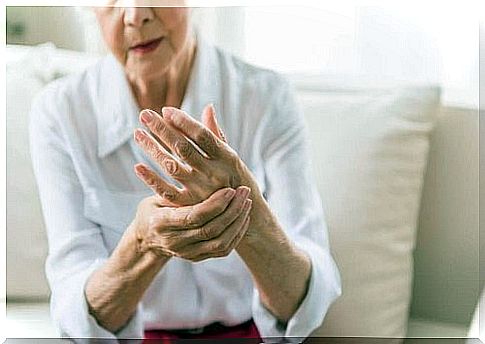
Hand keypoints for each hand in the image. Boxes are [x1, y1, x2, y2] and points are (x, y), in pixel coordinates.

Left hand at [133, 105, 260, 207]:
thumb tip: (208, 107)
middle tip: (144, 114)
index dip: (184, 121)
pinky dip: (151, 180)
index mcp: (226, 157)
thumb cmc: (235, 178)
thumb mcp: (230, 156)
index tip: (166, 110)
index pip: (202, 135)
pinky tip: (138, 166)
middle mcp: (214, 173)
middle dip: (162, 129)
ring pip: (171, 165)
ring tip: (137, 133)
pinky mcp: (190, 205)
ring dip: (152, 148)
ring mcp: (201, 190)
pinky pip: (167, 192)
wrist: (243, 212)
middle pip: (183, 148)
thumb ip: (216, 133)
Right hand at [133, 186, 251, 261]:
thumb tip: (190, 165)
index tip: (230, 189)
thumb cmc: (152, 210)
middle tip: (244, 191)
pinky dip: (236, 233)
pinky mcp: (198, 258)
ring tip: (247, 202)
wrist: (147, 240)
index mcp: (162, 223)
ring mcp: (188, 253)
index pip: (194, 216)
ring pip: (221, 242)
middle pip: (211, 229)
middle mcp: (175, 242)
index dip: (215, 204)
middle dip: (232, 210)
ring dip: (238, 222)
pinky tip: (243, 217)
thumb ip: (173, 187)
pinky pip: (223, 249)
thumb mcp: (155, 197)